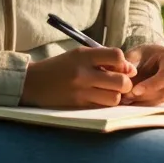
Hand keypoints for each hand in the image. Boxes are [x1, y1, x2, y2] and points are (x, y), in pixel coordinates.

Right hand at [20, 47, 136, 108]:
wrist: (33, 82)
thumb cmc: (60, 66)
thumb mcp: (79, 54)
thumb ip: (103, 58)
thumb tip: (130, 70)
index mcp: (84, 56)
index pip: (117, 56)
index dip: (124, 63)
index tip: (120, 67)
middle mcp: (83, 73)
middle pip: (120, 81)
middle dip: (125, 83)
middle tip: (119, 83)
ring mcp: (81, 91)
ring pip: (114, 98)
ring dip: (116, 96)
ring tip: (109, 92)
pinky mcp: (78, 106)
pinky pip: (102, 108)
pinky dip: (105, 104)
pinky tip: (100, 99)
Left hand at [121, 44, 163, 104]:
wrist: (158, 59)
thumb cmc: (146, 55)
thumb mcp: (137, 53)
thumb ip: (129, 63)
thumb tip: (123, 78)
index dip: (152, 85)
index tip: (135, 90)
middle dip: (144, 96)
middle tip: (125, 97)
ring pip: (162, 101)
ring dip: (143, 102)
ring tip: (127, 99)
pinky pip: (161, 105)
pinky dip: (146, 105)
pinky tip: (134, 101)